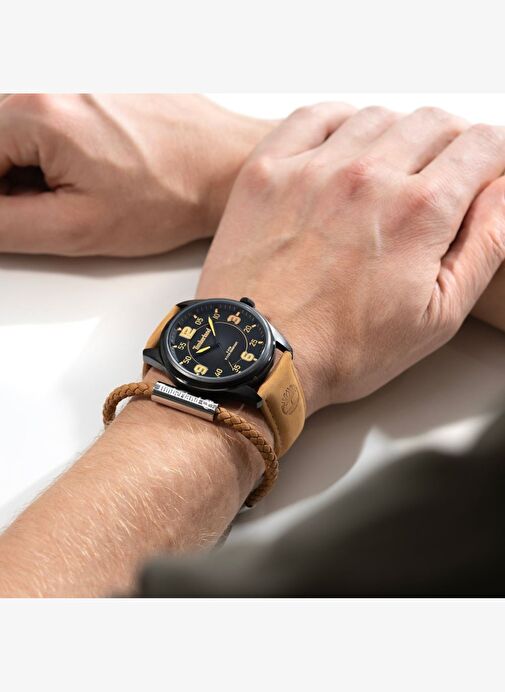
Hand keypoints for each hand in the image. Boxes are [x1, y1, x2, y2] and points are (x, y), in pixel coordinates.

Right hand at [0, 94, 272, 255]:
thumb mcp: (77, 229)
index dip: (0, 196)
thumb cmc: (171, 196)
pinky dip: (62, 139)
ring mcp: (82, 73)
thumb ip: (5, 224)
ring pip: (26, 120)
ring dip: (37, 159)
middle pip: (0, 133)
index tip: (24, 213)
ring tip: (88, 184)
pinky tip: (99, 163)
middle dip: (14, 176)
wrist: (227, 166)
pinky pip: (57, 107)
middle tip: (58, 204)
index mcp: (40, 112)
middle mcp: (57, 79)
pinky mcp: (101, 76)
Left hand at [197, 104, 504, 414]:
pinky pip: (315, 116)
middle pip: (434, 123)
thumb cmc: (341, 348)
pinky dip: (341, 124)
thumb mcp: (437, 316)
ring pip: (379, 117)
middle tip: (441, 179)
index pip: (482, 144)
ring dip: (397, 137)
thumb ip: (485, 245)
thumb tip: (503, 192)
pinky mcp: (268, 169)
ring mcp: (313, 167)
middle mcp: (368, 175)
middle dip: (451, 146)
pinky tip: (346, 150)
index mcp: (419, 212)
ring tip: (390, 174)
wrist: (257, 356)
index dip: (494, 157)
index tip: (485, 173)